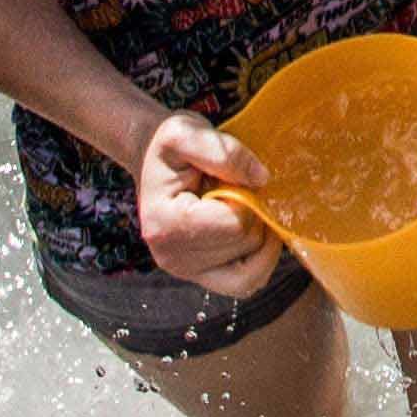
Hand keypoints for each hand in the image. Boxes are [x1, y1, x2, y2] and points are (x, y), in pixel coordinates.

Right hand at [134, 112, 290, 294]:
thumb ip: (224, 152)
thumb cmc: (169, 147)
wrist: (154, 161)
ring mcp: (185, 272)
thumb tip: (261, 180)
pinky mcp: (200, 277)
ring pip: (252, 271)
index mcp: (164, 223)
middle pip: (245, 245)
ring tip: (246, 210)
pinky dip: (260, 262)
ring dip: (262, 239)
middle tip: (236, 190)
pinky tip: (255, 233)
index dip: (249, 198)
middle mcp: (171, 257)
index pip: (234, 224)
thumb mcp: (186, 132)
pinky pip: (245, 284)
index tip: (234, 177)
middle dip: (254, 214)